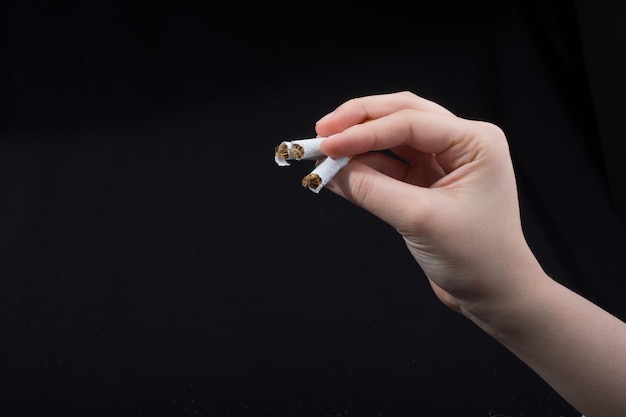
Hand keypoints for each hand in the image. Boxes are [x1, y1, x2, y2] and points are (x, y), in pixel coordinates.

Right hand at [316, 91, 542, 314]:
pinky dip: (363, 168)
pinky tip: (338, 173)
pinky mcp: (425, 184)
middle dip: (358, 122)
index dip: (363, 131)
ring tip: (323, 153)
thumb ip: (371, 190)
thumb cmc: (474, 257)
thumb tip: (327, 169)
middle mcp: (460, 143)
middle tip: (321, 132)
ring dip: (358, 145)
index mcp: (474, 141)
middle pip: (400, 116)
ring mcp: (442, 163)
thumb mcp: (419, 219)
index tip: (326, 145)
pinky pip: (389, 166)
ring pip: (392, 139)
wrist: (494, 296)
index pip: (409, 121)